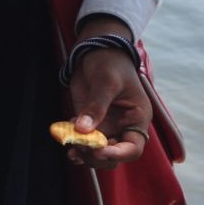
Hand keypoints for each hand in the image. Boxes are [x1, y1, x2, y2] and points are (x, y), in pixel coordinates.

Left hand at [65, 48, 152, 169]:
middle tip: (78, 146)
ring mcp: (106, 126)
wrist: (96, 49)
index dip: (117, 154)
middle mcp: (123, 127)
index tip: (98, 150)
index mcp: (137, 119)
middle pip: (114, 155)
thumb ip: (96, 106)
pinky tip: (66, 140)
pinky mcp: (90, 122)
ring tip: (70, 147)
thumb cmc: (110, 62)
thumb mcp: (106, 81)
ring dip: (84, 153)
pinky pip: (84, 141)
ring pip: (97, 152)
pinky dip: (75, 145)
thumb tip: (82, 129)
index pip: (133, 148)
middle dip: (96, 155)